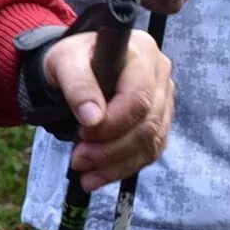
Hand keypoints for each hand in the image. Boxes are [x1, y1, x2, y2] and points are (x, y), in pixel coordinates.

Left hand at [43, 30, 174, 192]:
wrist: (78, 66)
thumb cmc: (73, 60)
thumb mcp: (64, 62)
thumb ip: (78, 85)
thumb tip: (92, 118)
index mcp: (142, 53)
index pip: (139, 98)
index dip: (113, 124)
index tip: (82, 133)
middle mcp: (160, 76)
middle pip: (147, 124)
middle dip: (111, 149)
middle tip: (78, 160)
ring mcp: (164, 100)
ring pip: (151, 143)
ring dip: (116, 164)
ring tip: (86, 175)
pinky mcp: (160, 121)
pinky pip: (150, 152)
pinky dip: (124, 168)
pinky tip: (99, 176)